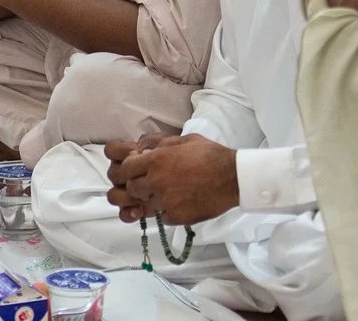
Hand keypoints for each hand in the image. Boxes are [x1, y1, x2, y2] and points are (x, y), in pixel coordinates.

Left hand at [107, 134, 239, 225]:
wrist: (232, 178)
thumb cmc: (210, 155)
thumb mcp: (182, 140)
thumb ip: (158, 142)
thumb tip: (141, 145)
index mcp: (156, 160)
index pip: (124, 168)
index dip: (126, 169)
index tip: (132, 170)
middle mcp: (156, 182)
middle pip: (130, 188)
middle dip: (136, 185)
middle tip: (147, 183)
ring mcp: (166, 201)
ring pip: (144, 205)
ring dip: (150, 200)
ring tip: (165, 194)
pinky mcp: (176, 217)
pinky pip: (162, 217)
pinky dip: (166, 212)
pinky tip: (177, 204)